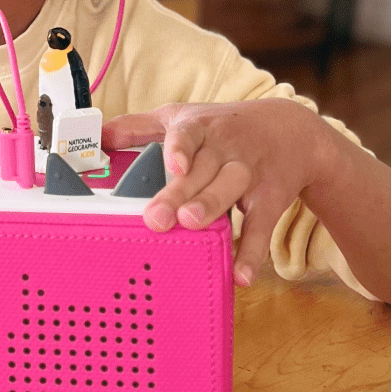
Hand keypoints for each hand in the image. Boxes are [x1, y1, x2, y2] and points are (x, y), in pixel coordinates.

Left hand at [102, 99, 333, 287]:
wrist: (292, 131)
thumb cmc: (225, 127)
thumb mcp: (183, 117)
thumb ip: (138, 127)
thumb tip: (98, 137)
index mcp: (200, 130)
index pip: (188, 135)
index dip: (179, 148)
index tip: (172, 164)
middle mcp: (224, 150)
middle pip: (201, 171)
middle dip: (180, 194)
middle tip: (157, 218)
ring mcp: (248, 174)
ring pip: (230, 190)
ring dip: (211, 208)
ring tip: (191, 225)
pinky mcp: (269, 200)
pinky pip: (260, 226)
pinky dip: (251, 252)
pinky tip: (240, 274)